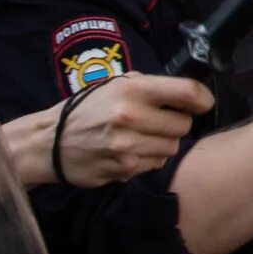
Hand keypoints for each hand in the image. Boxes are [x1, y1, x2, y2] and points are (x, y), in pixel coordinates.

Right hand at [53, 74, 213, 184]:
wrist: (50, 142)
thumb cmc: (88, 108)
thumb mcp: (116, 85)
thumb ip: (152, 87)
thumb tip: (191, 95)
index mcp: (132, 90)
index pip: (187, 92)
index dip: (202, 98)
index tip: (203, 103)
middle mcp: (130, 116)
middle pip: (183, 125)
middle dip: (176, 123)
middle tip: (159, 121)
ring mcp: (127, 145)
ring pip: (172, 147)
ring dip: (163, 143)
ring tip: (141, 137)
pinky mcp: (124, 168)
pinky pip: (155, 164)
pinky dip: (148, 159)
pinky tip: (130, 151)